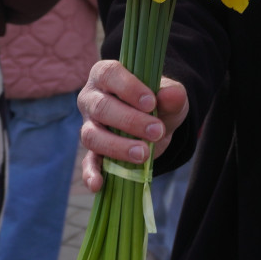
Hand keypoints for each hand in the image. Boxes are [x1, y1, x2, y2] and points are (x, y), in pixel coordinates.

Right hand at [77, 60, 188, 192]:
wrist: (156, 125)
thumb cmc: (158, 103)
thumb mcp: (170, 96)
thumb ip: (172, 95)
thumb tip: (172, 95)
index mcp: (105, 75)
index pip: (109, 75)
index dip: (128, 88)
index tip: (151, 103)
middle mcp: (91, 99)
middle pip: (101, 108)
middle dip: (130, 121)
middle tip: (156, 130)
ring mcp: (89, 126)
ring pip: (92, 136)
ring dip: (117, 146)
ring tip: (143, 154)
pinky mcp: (93, 152)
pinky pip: (87, 162)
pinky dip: (91, 174)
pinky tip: (98, 185)